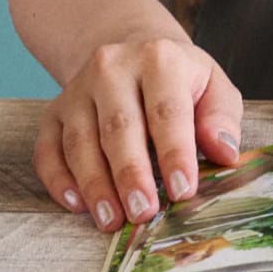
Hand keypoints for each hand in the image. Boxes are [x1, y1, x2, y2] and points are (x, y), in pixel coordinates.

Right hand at [32, 37, 243, 231]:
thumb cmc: (179, 80)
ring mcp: (77, 90)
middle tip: (143, 212)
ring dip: (95, 185)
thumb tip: (224, 153)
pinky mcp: (54, 111)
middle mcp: (112, 69)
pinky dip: (59, 180)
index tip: (183, 191)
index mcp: (159, 60)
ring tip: (112, 220)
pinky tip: (77, 205)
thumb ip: (221, 118)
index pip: (167, 112)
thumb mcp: (212, 86)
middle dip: (130, 175)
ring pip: (80, 142)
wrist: (132, 50)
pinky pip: (48, 148)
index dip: (175, 153)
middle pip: (119, 128)